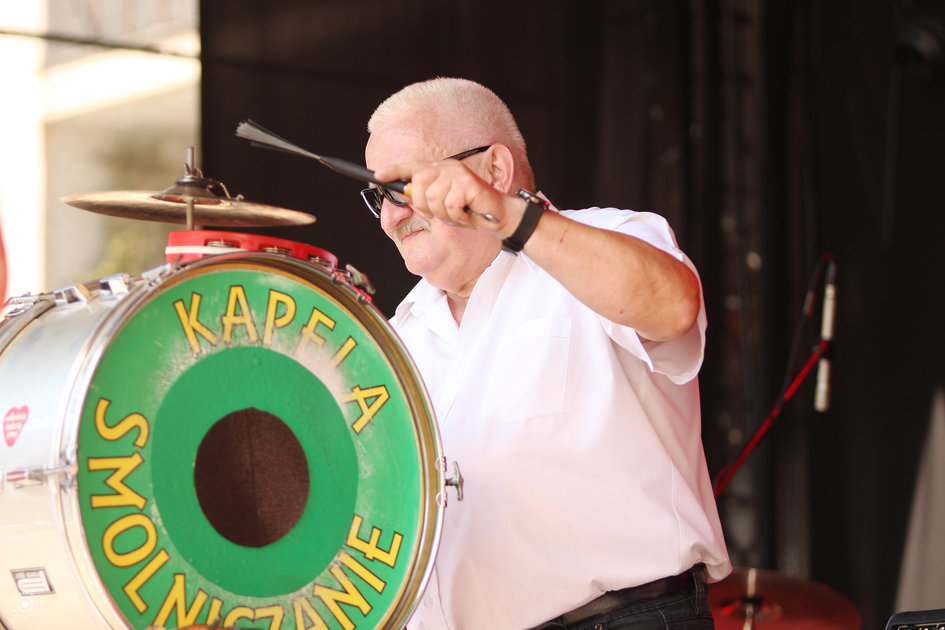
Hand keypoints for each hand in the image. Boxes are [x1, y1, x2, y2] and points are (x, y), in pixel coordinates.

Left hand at [373, 159, 521, 236]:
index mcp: (438, 170)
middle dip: (426, 206)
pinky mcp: (467, 183)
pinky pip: (449, 206)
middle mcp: (446, 167)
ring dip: (444, 214)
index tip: (378, 176)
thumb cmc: (469, 210)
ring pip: (432, 199)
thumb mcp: (442, 205)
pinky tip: (467, 213)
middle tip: (444, 212)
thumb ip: (425, 199)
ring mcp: (456, 173)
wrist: (497, 215)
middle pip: (418, 187)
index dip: (393, 171)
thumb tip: (406, 195)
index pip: (411, 167)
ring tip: (458, 212)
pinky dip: (457, 216)